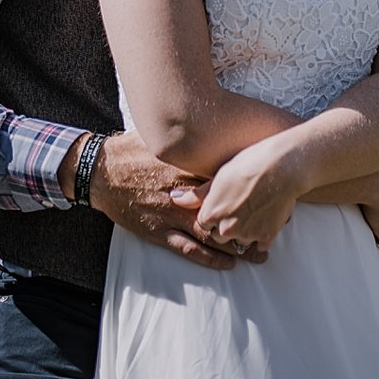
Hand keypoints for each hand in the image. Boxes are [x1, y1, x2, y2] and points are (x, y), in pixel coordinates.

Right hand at [63, 132, 262, 269]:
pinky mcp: (158, 231)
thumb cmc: (131, 150)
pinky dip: (210, 258)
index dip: (250, 186)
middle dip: (250, 218)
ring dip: (236, 244)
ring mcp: (171, 214)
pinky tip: (228, 262)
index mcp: (186, 167)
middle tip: (278, 225)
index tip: (273, 190)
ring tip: (261, 252)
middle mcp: (183, 192)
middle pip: (224, 208)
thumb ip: (188, 135)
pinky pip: (188, 248)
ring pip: (211, 233)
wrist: (100, 172)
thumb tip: (213, 116)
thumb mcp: (162, 136)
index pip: (226, 178)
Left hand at [195, 138, 302, 251]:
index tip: (224, 203)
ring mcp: (247, 234)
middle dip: (227, 226)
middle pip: (220, 236)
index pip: (204, 224)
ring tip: (254, 211)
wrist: (281, 167)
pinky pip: (259, 246)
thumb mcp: (219, 176)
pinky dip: (262, 236)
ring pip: (239, 242)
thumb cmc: (248, 164)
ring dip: (244, 232)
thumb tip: (174, 198)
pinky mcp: (266, 237)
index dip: (214, 213)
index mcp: (212, 212)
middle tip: (240, 207)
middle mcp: (226, 228)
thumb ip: (196, 194)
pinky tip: (266, 219)